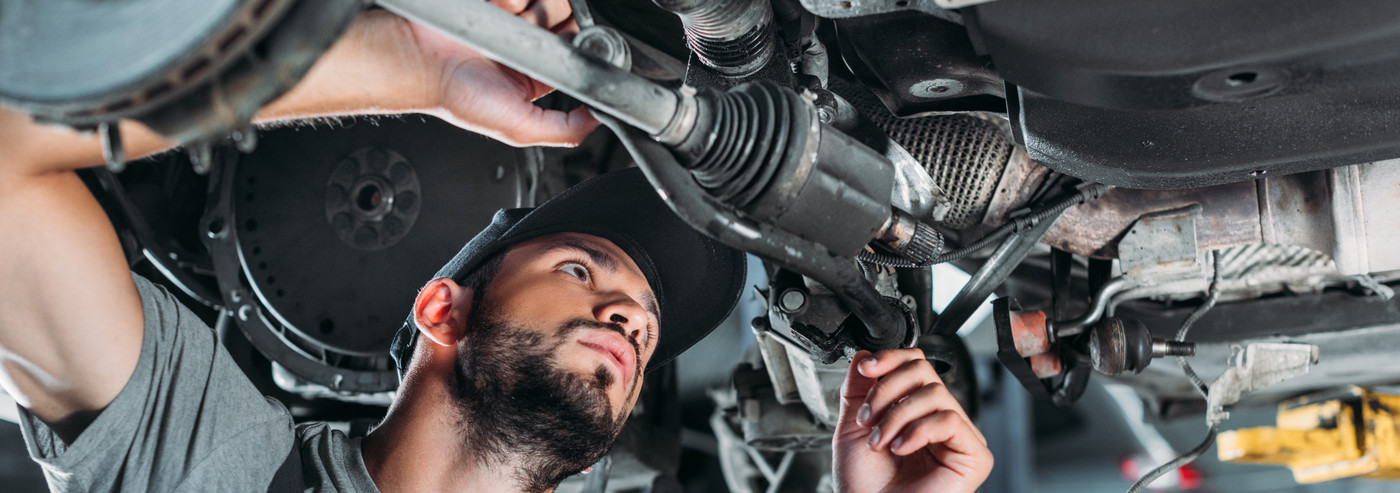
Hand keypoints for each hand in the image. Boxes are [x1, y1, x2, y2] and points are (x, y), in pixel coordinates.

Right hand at [266, 1, 596, 146]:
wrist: (416, 60)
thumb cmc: (455, 96)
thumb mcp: (517, 127)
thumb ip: (562, 129)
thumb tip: (598, 120)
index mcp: (532, 78)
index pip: (572, 53)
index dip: (580, 43)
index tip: (577, 39)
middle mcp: (522, 48)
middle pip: (563, 19)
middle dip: (558, 18)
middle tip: (539, 27)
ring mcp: (506, 19)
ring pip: (546, 0)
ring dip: (537, 3)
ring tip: (513, 16)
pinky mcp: (494, 1)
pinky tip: (499, 5)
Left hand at [833, 349, 992, 492]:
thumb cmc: (864, 485)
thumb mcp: (853, 426)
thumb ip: (858, 388)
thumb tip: (865, 353)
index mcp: (915, 410)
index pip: (914, 364)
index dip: (891, 359)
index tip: (866, 369)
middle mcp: (939, 419)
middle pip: (923, 370)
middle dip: (887, 390)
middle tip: (868, 419)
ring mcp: (959, 437)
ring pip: (935, 393)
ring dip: (897, 415)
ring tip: (880, 441)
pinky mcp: (974, 456)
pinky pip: (950, 420)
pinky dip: (919, 430)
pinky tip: (902, 448)